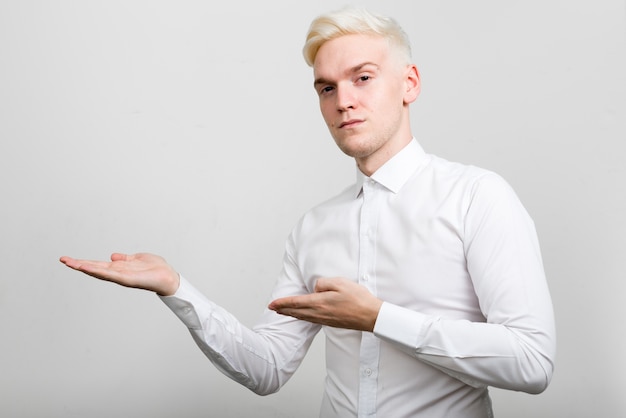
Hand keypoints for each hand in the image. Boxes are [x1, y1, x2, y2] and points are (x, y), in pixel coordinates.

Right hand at [59, 253, 179, 295]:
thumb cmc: (155, 268)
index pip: (98, 265)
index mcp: (119, 268)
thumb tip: (112, 256)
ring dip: (85, 267)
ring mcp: (121, 277)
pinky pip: (111, 275)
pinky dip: (99, 272)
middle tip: (63, 260)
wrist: (168, 276)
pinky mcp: (127, 279)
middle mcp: (118, 274)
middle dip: (79, 265)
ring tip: (71, 263)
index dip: (84, 262)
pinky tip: (89, 268)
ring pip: (99, 272)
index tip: (70, 259)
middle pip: (94, 269)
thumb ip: (125, 258)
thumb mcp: (137, 259)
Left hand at [268, 277, 382, 331]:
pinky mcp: (330, 323)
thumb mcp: (340, 283)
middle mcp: (319, 313)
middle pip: (296, 312)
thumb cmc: (358, 299)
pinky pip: (310, 320)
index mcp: (320, 302)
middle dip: (283, 309)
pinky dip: (301, 318)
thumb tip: (315, 288)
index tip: (272, 303)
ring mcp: (325, 320)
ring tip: (283, 312)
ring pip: (303, 317)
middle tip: (272, 308)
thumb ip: (323, 283)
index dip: (282, 302)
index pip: (296, 302)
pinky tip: (302, 316)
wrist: (370, 316)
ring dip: (291, 314)